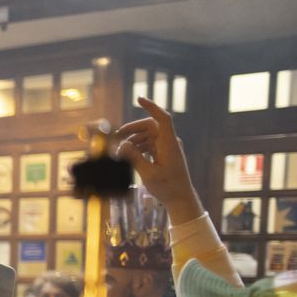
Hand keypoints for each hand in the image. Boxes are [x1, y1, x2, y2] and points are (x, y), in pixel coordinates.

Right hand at [114, 97, 204, 224]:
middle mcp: (169, 142)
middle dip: (132, 129)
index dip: (151, 106)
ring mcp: (167, 147)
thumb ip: (134, 158)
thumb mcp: (148, 174)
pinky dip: (138, 147)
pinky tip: (129, 156)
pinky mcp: (164, 154)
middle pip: (150, 126)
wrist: (180, 198)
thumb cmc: (167, 187)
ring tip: (120, 151)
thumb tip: (122, 145)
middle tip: (116, 137)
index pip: (162, 118)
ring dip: (133, 139)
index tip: (138, 98)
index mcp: (169, 144)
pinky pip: (149, 144)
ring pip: (148, 135)